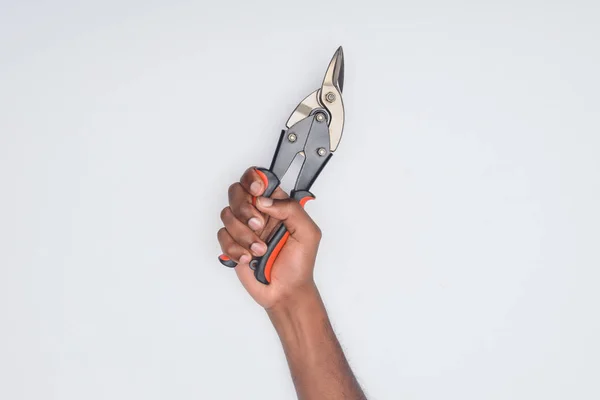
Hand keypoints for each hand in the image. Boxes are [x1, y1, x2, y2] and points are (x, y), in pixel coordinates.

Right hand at [217, 167, 321, 308]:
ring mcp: (243, 228)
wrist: (285, 292)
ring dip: (244, 235)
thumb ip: (290, 209)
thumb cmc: (299, 264)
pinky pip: (222, 236)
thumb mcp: (308, 233)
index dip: (253, 179)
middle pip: (236, 192)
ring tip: (260, 249)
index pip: (258, 180)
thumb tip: (264, 200)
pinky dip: (235, 248)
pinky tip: (248, 257)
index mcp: (277, 206)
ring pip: (227, 215)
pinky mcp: (232, 244)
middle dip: (244, 209)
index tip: (257, 190)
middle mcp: (258, 213)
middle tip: (259, 225)